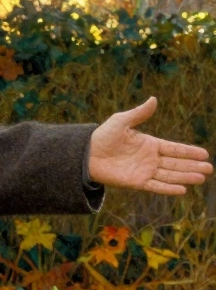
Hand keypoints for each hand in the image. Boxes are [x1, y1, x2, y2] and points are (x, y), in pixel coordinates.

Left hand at [89, 96, 212, 194]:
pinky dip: (168, 188)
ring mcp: (144, 171)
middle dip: (192, 166)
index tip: (204, 154)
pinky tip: (182, 190)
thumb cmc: (103, 136)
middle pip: (176, 163)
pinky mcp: (136, 182)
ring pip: (169, 175)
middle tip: (209, 169)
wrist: (86, 154)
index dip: (188, 152)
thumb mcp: (121, 121)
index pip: (174, 148)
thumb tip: (153, 99)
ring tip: (201, 178)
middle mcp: (150, 159)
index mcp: (149, 144)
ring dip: (185, 177)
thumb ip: (139, 113)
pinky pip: (155, 186)